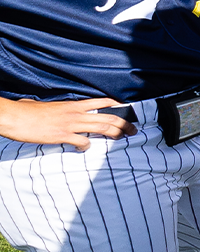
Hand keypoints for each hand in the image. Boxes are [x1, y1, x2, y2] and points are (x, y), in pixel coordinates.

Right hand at [0, 96, 133, 149]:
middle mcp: (75, 113)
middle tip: (133, 130)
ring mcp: (70, 124)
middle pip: (108, 117)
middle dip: (124, 124)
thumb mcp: (45, 106)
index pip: (102, 102)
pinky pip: (83, 142)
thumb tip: (45, 108)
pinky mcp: (62, 135)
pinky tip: (84, 149)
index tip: (127, 112)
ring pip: (102, 127)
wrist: (13, 117)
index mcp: (73, 104)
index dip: (117, 107)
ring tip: (122, 138)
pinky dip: (87, 147)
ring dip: (116, 134)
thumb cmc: (26, 112)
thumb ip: (53, 108)